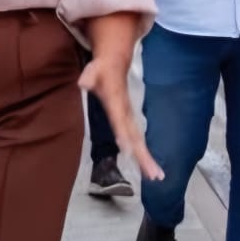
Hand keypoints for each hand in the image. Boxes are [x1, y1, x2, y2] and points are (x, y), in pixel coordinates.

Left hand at [78, 56, 163, 181]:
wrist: (115, 64)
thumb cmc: (101, 70)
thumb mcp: (92, 70)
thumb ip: (89, 77)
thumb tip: (83, 82)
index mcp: (117, 104)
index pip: (120, 122)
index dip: (123, 135)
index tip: (127, 150)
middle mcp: (126, 114)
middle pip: (136, 137)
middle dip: (144, 156)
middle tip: (155, 175)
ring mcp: (130, 118)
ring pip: (139, 141)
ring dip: (147, 159)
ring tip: (156, 176)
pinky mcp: (130, 122)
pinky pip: (137, 141)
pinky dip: (144, 154)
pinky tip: (148, 169)